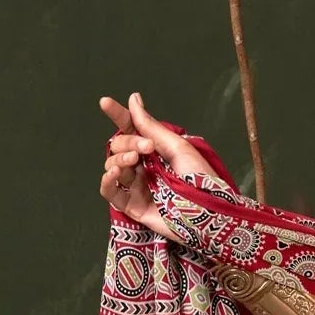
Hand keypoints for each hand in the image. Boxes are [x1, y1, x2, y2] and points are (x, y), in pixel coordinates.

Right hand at [98, 92, 213, 240]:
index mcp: (155, 150)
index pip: (131, 129)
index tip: (105, 102)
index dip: (118, 115)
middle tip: (147, 148)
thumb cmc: (201, 180)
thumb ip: (151, 127)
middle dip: (129, 143)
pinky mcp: (133, 206)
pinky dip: (107, 181)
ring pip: (113, 166)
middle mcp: (144, 166)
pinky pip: (109, 191)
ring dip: (119, 159)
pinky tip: (114, 173)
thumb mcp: (178, 148)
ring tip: (134, 161)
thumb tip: (133, 99)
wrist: (209, 214)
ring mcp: (137, 186)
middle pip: (120, 146)